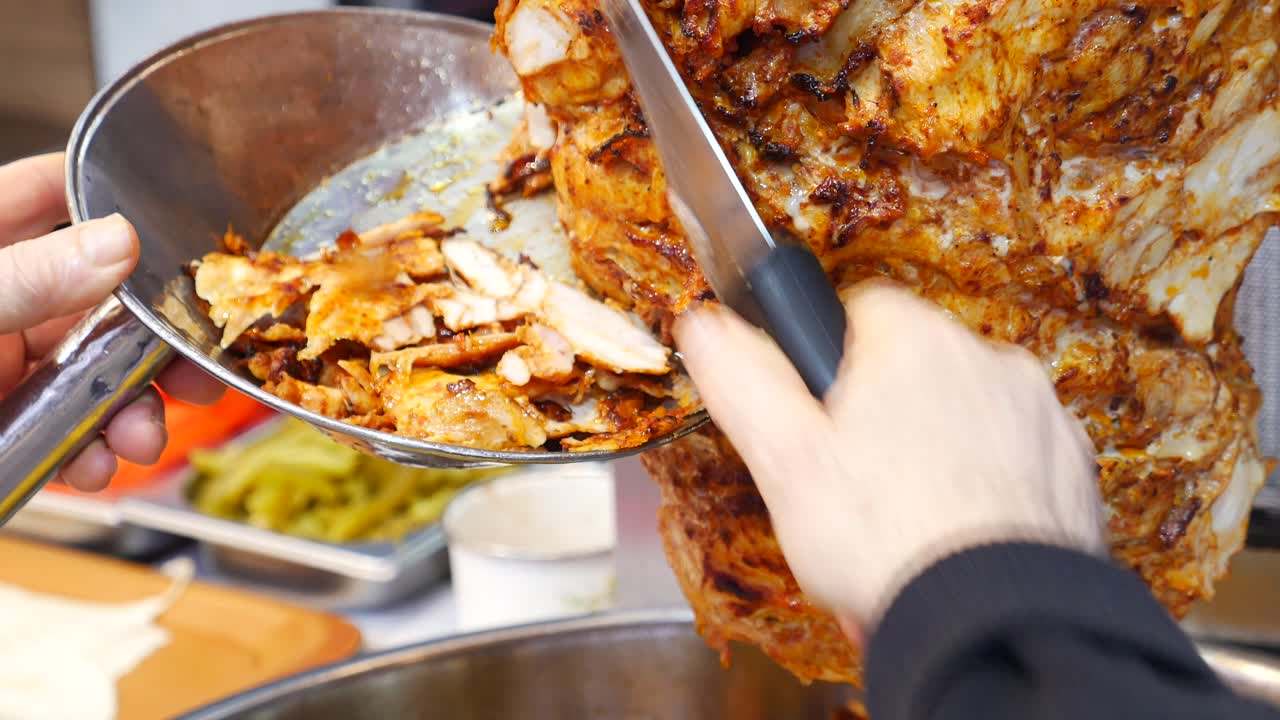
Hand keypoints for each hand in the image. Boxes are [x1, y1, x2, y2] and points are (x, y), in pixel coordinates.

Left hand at [0, 153, 223, 491]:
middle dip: (158, 338)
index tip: (181, 217)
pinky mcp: (13, 425)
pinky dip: (93, 455)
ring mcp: (5, 365)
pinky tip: (92, 467)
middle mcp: (4, 300)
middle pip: (104, 297)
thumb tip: (118, 242)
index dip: (114, 196)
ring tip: (140, 438)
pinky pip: (72, 433)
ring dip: (135, 410)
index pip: (47, 194)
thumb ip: (23, 277)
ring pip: (100, 372)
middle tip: (196, 362)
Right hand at [674, 282, 1104, 641]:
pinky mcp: (1073, 473)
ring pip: (961, 421)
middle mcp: (990, 361)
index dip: (827, 363)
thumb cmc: (884, 539)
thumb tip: (703, 323)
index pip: (861, 308)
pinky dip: (980, 498)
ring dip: (927, 463)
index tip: (815, 417)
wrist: (995, 624)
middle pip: (913, 369)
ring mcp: (1041, 417)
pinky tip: (947, 547)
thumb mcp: (783, 458)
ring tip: (894, 534)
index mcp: (917, 341)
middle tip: (845, 491)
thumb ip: (740, 378)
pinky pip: (1010, 467)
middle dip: (877, 421)